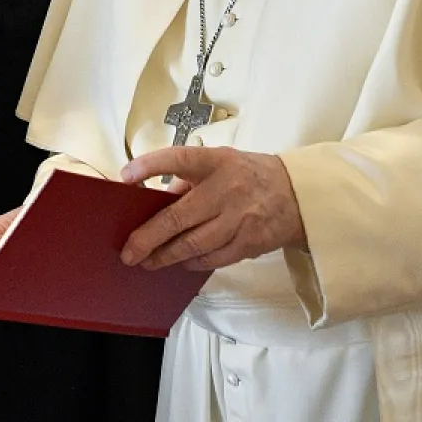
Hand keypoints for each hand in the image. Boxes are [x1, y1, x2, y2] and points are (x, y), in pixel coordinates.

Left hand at [119, 147, 305, 271]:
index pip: (178, 159)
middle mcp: (226, 190)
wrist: (297, 195)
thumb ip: (188, 179)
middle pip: (178, 217)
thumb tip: (155, 201)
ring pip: (192, 245)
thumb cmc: (249, 176)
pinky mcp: (248, 243)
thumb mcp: (220, 162)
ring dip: (165, 256)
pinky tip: (178, 262)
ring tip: (148, 261)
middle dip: (147, 238)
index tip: (125, 177)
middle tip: (129, 251)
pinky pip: (211, 259)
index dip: (149, 166)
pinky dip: (191, 262)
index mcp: (216, 162)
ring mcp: (238, 219)